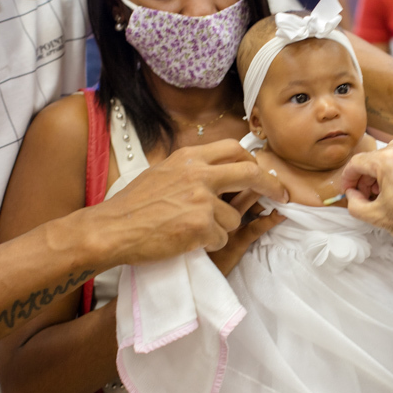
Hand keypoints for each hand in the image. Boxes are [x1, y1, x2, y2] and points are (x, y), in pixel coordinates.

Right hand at [91, 139, 287, 267]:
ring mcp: (201, 199)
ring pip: (235, 216)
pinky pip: (222, 238)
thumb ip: (192, 168)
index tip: (261, 173)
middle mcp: (199, 174)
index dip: (252, 161)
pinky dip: (210, 244)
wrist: (111, 229)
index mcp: (189, 157)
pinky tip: (189, 242)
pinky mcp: (201, 226)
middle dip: (271, 185)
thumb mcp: (163, 172)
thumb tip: (220, 167)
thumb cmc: (133, 205)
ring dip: (223, 228)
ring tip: (195, 231)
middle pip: (250, 173)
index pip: (234, 149)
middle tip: (281, 195)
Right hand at [342, 142, 392, 260]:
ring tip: (385, 193)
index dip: (347, 178)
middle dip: (366, 178)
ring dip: (383, 172)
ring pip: (391, 156)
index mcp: (387, 161)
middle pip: (374, 159)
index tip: (348, 190)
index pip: (356, 163)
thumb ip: (354, 204)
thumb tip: (352, 194)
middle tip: (366, 197)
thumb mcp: (377, 218)